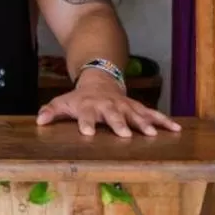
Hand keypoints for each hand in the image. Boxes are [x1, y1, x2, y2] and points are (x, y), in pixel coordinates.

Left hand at [36, 76, 180, 137]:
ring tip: (153, 134)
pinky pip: (152, 113)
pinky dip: (164, 120)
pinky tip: (176, 129)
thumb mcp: (63, 102)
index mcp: (89, 107)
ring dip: (144, 123)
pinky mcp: (137, 107)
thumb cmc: (80, 98)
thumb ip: (51, 111)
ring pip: (136, 114)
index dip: (86, 123)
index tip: (87, 133)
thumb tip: (39, 121)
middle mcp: (109, 106)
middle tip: (125, 134)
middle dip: (119, 124)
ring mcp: (125, 106)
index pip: (86, 116)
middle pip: (113, 115)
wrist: (100, 80)